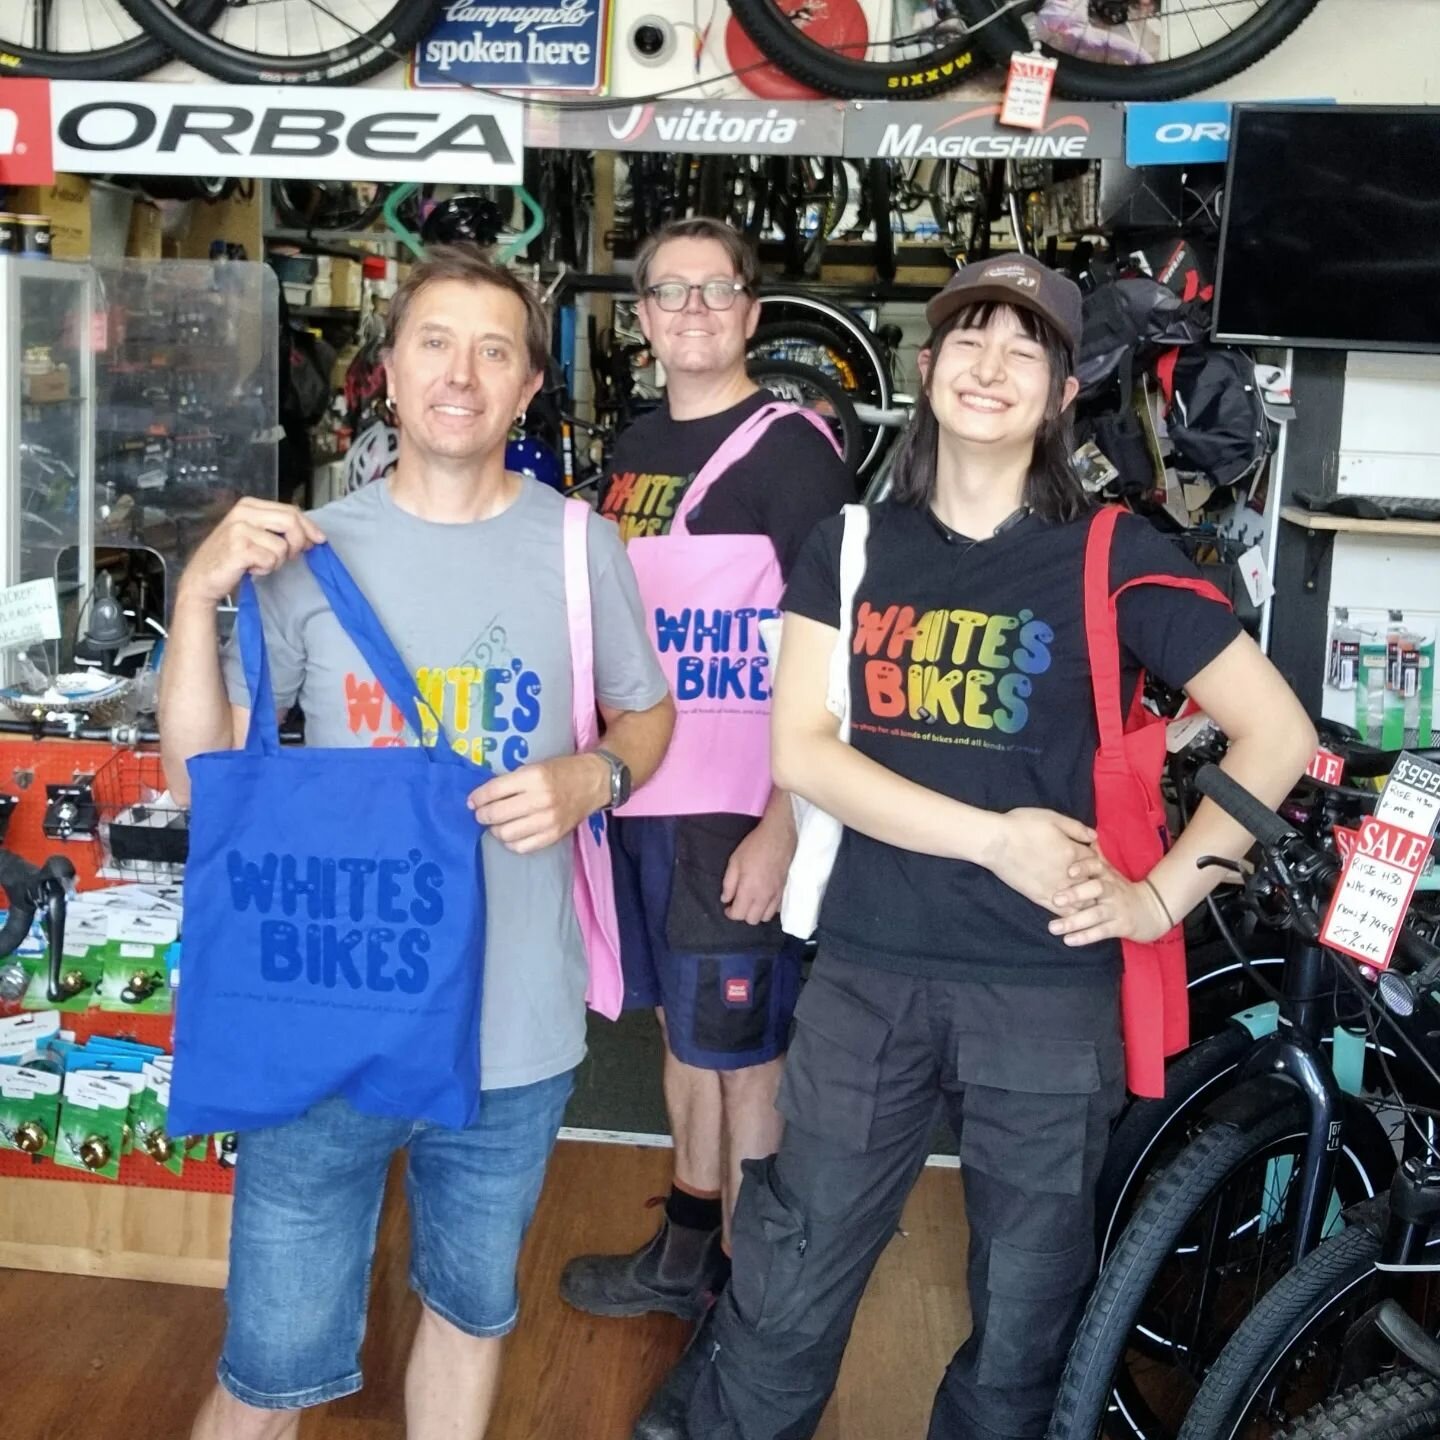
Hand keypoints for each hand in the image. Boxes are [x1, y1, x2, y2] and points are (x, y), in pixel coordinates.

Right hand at [177, 498, 324, 606]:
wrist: (202, 578)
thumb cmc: (231, 558)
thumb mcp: (254, 534)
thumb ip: (279, 529)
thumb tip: (313, 535)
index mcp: (249, 505)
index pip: (290, 510)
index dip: (309, 526)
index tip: (319, 540)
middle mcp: (243, 512)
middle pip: (291, 522)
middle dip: (299, 543)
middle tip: (292, 556)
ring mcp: (240, 529)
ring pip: (282, 546)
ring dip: (276, 561)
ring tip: (258, 563)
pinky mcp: (239, 548)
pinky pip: (271, 560)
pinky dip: (265, 569)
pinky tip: (250, 568)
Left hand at [468, 755, 609, 854]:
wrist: (594, 782)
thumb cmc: (561, 771)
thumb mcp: (535, 767)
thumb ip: (511, 782)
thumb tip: (482, 798)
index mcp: (534, 777)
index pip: (494, 791)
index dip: (478, 798)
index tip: (472, 801)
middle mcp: (540, 800)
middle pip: (497, 814)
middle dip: (483, 815)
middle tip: (481, 814)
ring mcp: (548, 821)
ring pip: (506, 834)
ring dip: (495, 830)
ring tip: (497, 824)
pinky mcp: (554, 835)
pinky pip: (522, 847)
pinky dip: (511, 842)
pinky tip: (512, 834)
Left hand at [721, 808, 796, 925]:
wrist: (778, 836)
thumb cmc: (754, 847)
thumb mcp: (734, 862)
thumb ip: (729, 884)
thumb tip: (726, 899)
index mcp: (749, 889)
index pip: (739, 914)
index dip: (730, 913)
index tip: (727, 906)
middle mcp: (764, 896)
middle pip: (752, 920)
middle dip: (742, 914)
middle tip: (738, 903)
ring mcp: (776, 895)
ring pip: (765, 917)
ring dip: (756, 913)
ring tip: (751, 901)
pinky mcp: (784, 890)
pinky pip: (776, 909)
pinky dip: (768, 908)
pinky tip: (763, 898)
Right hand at [982, 808, 1098, 915]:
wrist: (995, 842)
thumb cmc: (1022, 825)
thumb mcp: (1052, 818)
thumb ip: (1076, 828)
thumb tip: (1095, 837)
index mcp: (1073, 852)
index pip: (1096, 860)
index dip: (1096, 859)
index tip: (1091, 859)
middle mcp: (1068, 874)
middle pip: (1093, 883)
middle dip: (1096, 882)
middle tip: (1093, 881)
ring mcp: (1055, 888)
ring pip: (1083, 901)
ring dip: (1088, 899)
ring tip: (1088, 898)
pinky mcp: (1040, 898)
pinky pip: (1063, 912)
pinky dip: (1072, 914)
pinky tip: (1073, 912)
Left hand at [1047, 852, 1174, 946]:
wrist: (1152, 909)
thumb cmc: (1122, 889)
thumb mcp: (1111, 871)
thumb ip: (1095, 857)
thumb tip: (1082, 835)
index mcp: (1107, 875)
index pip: (1096, 866)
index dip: (1083, 868)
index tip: (1068, 871)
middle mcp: (1112, 890)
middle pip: (1097, 889)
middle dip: (1076, 894)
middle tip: (1055, 899)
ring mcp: (1117, 909)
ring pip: (1095, 914)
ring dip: (1074, 922)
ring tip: (1052, 927)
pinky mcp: (1121, 926)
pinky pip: (1101, 932)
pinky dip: (1085, 937)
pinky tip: (1068, 940)